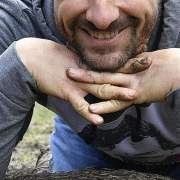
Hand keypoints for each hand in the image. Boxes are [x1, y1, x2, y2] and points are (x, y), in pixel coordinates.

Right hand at [15, 38, 137, 124]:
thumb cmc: (48, 59)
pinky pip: (80, 105)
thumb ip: (83, 66)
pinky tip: (99, 121)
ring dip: (117, 94)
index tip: (146, 58)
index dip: (129, 62)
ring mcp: (78, 82)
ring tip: (132, 98)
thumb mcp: (69, 60)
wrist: (30, 60)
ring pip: (101, 89)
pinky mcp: (67, 91)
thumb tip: (91, 70)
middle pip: (112, 74)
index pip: (112, 65)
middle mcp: (86, 73)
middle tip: (149, 66)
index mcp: (88, 66)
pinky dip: (90, 113)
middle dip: (131, 71)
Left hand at [66, 48, 179, 117]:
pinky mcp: (137, 94)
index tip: (81, 56)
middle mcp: (131, 72)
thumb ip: (149, 68)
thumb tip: (147, 66)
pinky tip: (91, 108)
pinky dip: (104, 106)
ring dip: (86, 79)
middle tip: (67, 61)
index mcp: (135, 64)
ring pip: (105, 80)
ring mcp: (132, 82)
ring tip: (69, 77)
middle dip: (85, 66)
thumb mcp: (161, 65)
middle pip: (103, 68)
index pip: (111, 63)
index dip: (96, 61)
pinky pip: (117, 101)